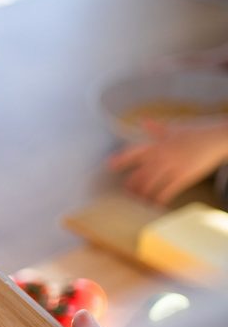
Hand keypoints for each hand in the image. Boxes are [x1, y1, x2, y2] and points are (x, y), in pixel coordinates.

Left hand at [109, 120, 227, 204]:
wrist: (218, 138)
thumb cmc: (197, 132)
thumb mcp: (175, 128)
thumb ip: (157, 128)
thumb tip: (144, 121)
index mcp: (158, 143)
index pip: (134, 151)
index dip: (121, 159)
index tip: (110, 165)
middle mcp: (162, 155)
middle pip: (139, 173)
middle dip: (132, 185)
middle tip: (127, 192)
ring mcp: (172, 166)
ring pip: (150, 184)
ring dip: (142, 194)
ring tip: (139, 201)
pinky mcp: (184, 176)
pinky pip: (167, 191)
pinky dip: (159, 199)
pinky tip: (155, 205)